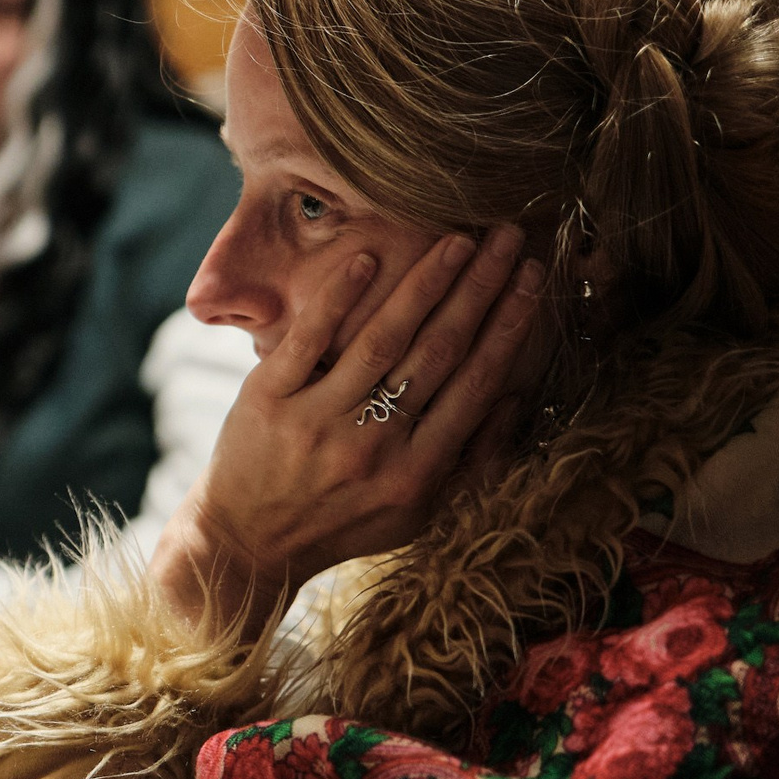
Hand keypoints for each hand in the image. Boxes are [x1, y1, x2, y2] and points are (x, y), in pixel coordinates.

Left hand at [154, 226, 544, 636]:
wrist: (245, 540)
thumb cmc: (342, 521)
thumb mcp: (419, 512)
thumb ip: (470, 462)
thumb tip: (514, 396)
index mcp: (417, 472)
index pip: (475, 384)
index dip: (509, 327)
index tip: (532, 279)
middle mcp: (372, 446)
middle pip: (437, 352)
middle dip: (480, 290)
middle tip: (508, 238)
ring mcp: (316, 420)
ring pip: (381, 340)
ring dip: (425, 284)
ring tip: (457, 240)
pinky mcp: (267, 400)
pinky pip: (310, 339)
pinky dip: (340, 298)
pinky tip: (368, 257)